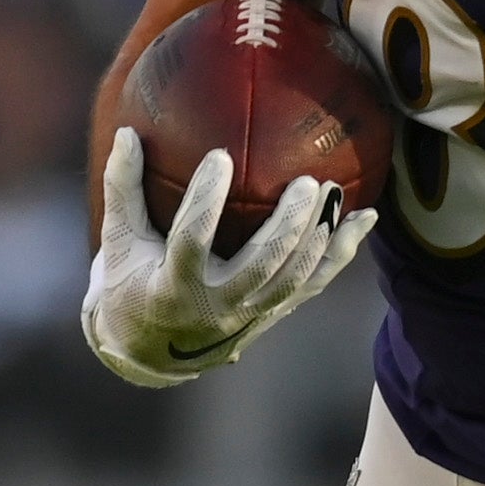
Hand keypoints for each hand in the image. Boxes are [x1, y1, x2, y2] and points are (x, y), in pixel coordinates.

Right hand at [78, 125, 375, 388]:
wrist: (152, 353)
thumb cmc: (130, 285)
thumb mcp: (119, 241)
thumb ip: (122, 188)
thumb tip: (125, 132)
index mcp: (173, 286)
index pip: (191, 240)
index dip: (206, 200)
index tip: (221, 157)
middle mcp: (217, 306)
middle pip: (263, 266)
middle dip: (289, 225)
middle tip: (305, 182)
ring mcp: (250, 315)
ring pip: (295, 278)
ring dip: (321, 236)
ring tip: (333, 191)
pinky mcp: (273, 315)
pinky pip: (314, 284)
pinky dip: (342, 253)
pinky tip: (365, 219)